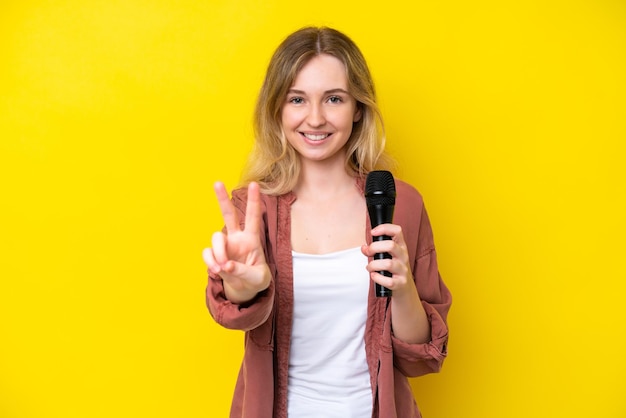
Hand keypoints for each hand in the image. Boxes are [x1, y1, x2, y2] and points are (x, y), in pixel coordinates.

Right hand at [202, 181, 270, 303]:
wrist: (245, 290)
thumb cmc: (256, 280)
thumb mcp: (257, 278)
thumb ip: (243, 271)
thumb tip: (225, 264)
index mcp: (252, 239)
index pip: (253, 217)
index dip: (254, 201)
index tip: (255, 184)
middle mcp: (237, 238)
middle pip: (229, 214)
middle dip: (223, 199)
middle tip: (217, 182)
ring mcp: (225, 245)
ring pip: (216, 237)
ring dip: (218, 253)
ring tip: (223, 267)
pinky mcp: (214, 255)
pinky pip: (207, 253)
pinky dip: (210, 262)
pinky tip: (217, 270)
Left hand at [361, 223, 415, 296]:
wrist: (404, 288)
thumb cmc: (393, 269)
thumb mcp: (386, 256)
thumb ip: (374, 250)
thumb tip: (364, 247)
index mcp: (401, 246)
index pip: (397, 231)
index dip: (384, 228)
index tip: (373, 232)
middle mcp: (404, 257)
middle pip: (391, 246)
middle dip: (374, 247)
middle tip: (368, 252)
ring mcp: (403, 270)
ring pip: (388, 264)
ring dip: (373, 265)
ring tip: (369, 267)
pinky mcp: (400, 283)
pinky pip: (388, 281)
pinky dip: (377, 278)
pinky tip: (374, 276)